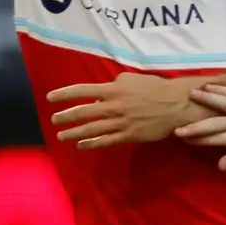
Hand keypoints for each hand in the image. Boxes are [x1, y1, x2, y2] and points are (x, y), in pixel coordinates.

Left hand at [47, 73, 199, 149]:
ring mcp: (120, 122)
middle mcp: (113, 106)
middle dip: (65, 116)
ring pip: (91, 129)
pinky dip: (92, 144)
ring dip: (74, 132)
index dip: (64, 94)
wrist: (175, 105)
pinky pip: (106, 141)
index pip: (82, 90)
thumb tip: (100, 95)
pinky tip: (82, 145)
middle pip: (83, 112)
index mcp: (113, 89)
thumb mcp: (132, 79)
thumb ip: (114, 84)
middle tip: (53, 120)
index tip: (50, 98)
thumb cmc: (155, 88)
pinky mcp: (129, 135)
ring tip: (61, 135)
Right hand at [176, 85, 225, 169]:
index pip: (218, 138)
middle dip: (196, 124)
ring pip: (225, 101)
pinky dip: (223, 89)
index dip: (200, 139)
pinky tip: (212, 86)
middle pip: (216, 121)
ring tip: (191, 95)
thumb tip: (220, 164)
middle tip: (177, 127)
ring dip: (207, 98)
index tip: (183, 139)